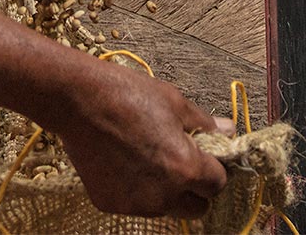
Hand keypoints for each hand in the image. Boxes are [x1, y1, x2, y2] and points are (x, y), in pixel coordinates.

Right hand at [53, 59, 230, 218]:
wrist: (79, 102)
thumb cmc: (129, 96)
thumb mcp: (175, 103)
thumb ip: (204, 125)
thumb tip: (227, 131)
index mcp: (185, 168)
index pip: (217, 184)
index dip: (215, 169)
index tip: (206, 157)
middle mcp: (163, 195)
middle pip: (196, 208)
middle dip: (195, 189)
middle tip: (182, 163)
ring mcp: (135, 204)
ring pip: (165, 208)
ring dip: (166, 191)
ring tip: (147, 158)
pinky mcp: (110, 204)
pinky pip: (135, 204)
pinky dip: (135, 189)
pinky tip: (124, 162)